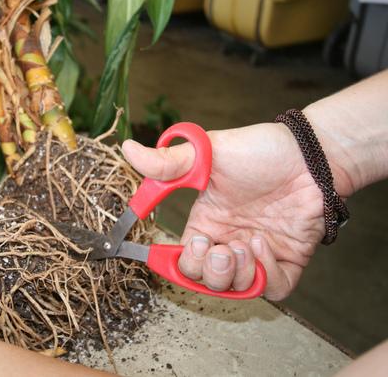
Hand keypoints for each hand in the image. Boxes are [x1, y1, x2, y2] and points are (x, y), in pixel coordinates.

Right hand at [122, 123, 352, 299]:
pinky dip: (264, 277)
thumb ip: (169, 162)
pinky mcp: (286, 260)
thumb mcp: (209, 154)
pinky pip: (272, 288)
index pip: (182, 257)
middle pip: (204, 280)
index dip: (177, 261)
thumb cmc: (260, 151)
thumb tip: (127, 149)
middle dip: (206, 272)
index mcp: (206, 222)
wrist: (311, 154)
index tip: (182, 247)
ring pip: (234, 289)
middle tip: (218, 249)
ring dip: (234, 273)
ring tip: (245, 244)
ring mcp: (257, 253)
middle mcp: (228, 240)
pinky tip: (263, 245)